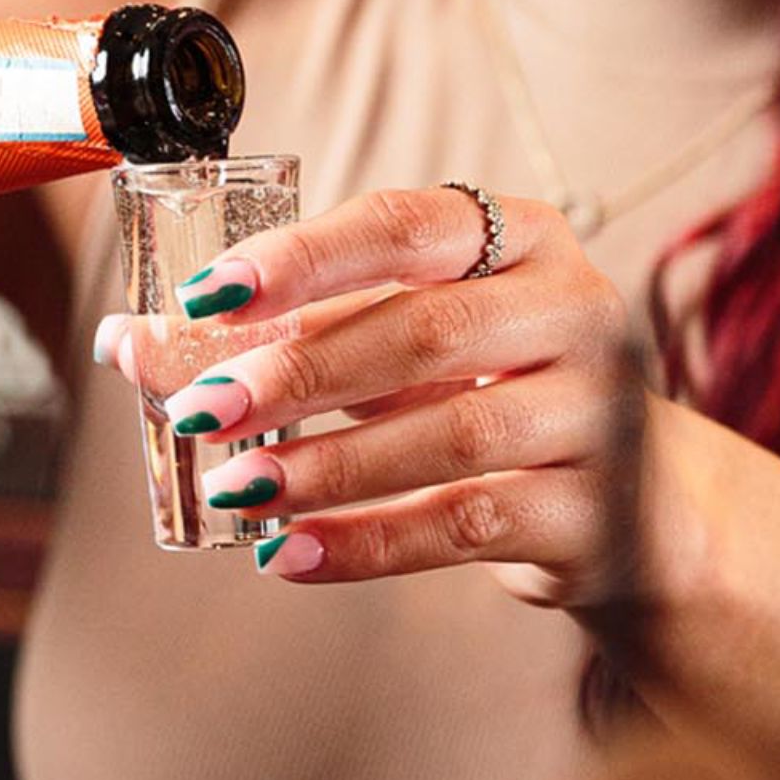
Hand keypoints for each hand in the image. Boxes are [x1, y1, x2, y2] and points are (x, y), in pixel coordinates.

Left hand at [99, 183, 647, 603]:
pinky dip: (366, 544)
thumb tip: (129, 345)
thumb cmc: (495, 397)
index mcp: (522, 240)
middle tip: (197, 408)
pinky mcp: (596, 514)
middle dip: (299, 369)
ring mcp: (599, 416)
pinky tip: (285, 555)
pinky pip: (466, 525)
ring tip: (235, 490)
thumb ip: (287, 338)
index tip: (207, 294)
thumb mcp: (407, 352)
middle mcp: (576, 312)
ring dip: (326, 466)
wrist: (649, 512)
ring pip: (449, 435)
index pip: (406, 224)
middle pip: (425, 331)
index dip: (303, 256)